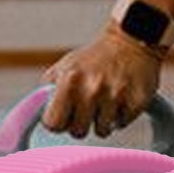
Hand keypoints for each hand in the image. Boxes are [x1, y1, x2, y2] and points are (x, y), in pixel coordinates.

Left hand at [42, 29, 162, 137]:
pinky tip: (121, 99)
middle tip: (88, 108)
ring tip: (106, 102)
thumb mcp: (65, 67)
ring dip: (103, 121)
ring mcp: (116, 96)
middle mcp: (92, 89)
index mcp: (70, 80)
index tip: (63, 117)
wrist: (131, 41)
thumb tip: (36, 113)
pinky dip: (121, 116)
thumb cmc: (95, 57)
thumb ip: (49, 90)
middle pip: (78, 132)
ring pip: (102, 131)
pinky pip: (122, 124)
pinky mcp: (137, 102)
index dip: (58, 122)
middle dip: (81, 123)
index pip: (53, 123)